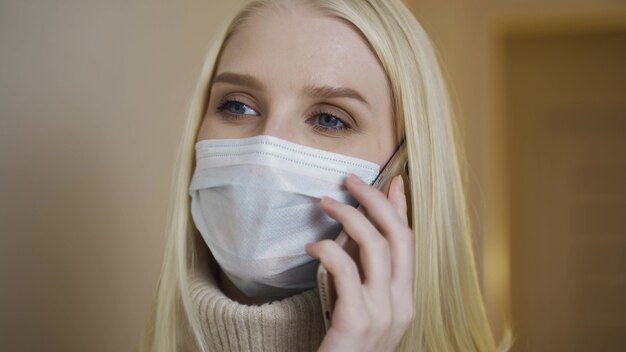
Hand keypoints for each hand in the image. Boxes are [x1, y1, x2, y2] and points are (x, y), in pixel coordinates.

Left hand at [306, 174, 414, 351]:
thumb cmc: (342, 347)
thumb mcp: (359, 306)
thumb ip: (361, 271)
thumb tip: (353, 229)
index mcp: (405, 300)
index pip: (409, 243)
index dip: (401, 208)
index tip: (394, 181)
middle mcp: (401, 305)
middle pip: (399, 236)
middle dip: (376, 200)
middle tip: (350, 180)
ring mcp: (383, 315)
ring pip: (376, 246)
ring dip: (350, 216)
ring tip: (325, 202)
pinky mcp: (356, 322)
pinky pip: (346, 270)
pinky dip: (328, 250)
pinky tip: (311, 247)